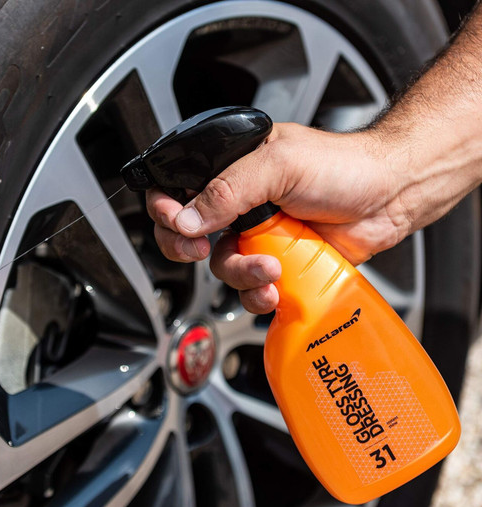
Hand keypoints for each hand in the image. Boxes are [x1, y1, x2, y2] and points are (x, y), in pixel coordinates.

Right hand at [147, 122, 407, 313]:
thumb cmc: (342, 166)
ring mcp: (257, 237)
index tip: (178, 224)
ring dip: (240, 274)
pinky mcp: (276, 264)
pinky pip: (251, 288)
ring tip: (269, 268)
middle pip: (188, 235)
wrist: (389, 196)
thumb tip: (186, 218)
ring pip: (222, 267)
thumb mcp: (279, 163)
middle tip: (201, 250)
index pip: (178, 190)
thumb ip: (228, 189)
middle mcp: (239, 205)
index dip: (167, 210)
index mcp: (232, 171)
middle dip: (189, 249)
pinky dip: (258, 294)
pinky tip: (276, 286)